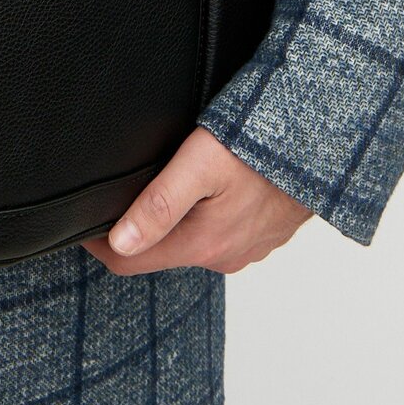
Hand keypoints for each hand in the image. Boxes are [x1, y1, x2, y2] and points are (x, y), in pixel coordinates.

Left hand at [80, 127, 313, 274]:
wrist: (324, 142)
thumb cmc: (263, 145)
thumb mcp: (201, 164)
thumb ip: (159, 204)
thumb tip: (117, 242)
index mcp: (203, 244)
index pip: (129, 262)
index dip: (97, 242)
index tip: (79, 220)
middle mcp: (223, 255)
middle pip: (158, 250)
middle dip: (133, 227)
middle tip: (116, 189)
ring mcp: (245, 248)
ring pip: (190, 241)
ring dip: (171, 219)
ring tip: (160, 180)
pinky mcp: (261, 235)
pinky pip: (219, 232)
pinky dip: (203, 215)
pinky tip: (205, 186)